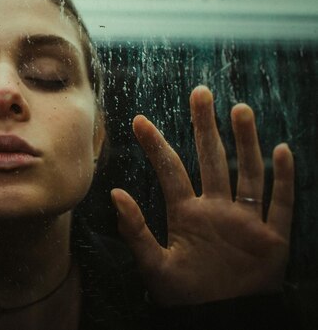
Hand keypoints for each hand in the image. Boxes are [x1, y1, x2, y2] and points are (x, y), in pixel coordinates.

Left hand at [111, 85, 293, 304]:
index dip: (155, 145)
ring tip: (239, 109)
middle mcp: (217, 209)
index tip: (139, 120)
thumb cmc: (184, 296)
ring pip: (248, 172)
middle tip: (201, 92)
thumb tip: (115, 193)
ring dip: (246, 142)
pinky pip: (282, 204)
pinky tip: (283, 151)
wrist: (219, 318)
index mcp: (187, 214)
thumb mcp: (154, 265)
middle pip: (211, 159)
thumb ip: (136, 231)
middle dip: (206, 126)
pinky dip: (285, 179)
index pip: (170, 170)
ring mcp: (245, 220)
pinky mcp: (272, 238)